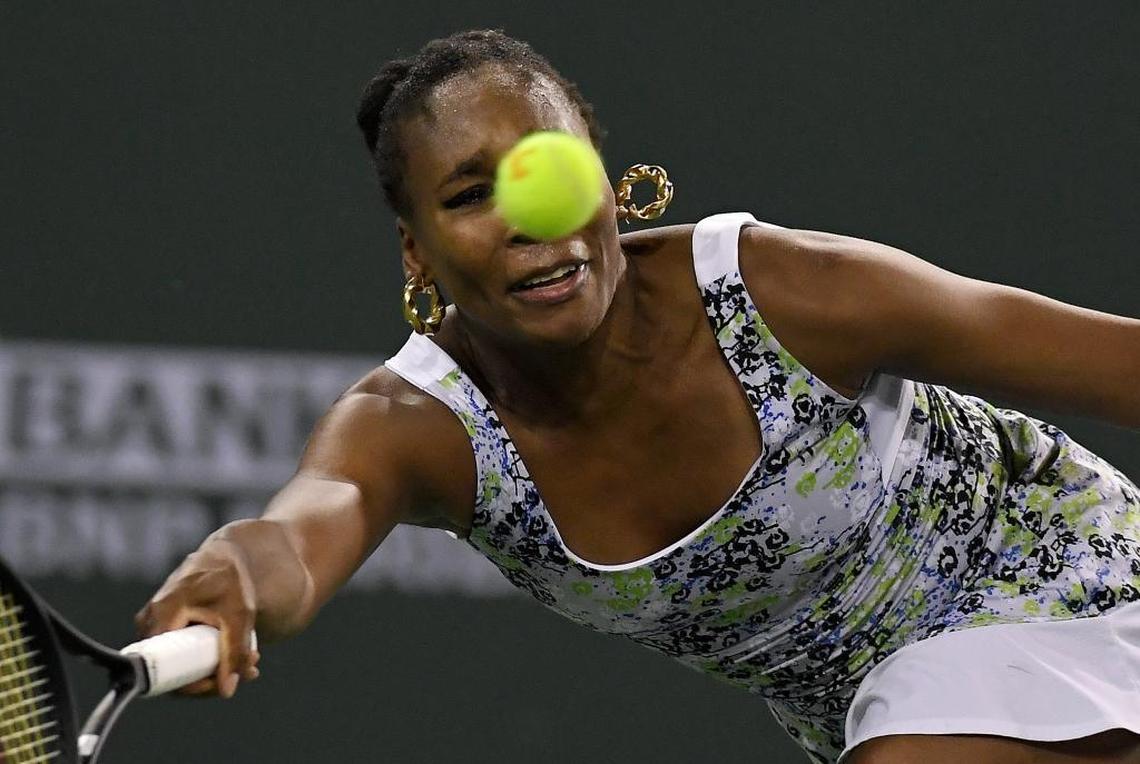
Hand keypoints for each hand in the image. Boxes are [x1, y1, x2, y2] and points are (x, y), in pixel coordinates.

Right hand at [135, 539, 260, 697]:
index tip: (220, 684)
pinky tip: (239, 656)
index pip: (163, 668)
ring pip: (179, 664)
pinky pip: (180, 653)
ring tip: (251, 660)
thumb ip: (235, 650)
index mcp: (162, 614)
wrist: (225, 556)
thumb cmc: (229, 578)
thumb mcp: (238, 614)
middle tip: (247, 670)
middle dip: (211, 677)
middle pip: (172, 670)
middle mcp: (150, 621)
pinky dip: (208, 658)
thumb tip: (228, 690)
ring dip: (214, 669)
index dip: (189, 685)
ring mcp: (155, 624)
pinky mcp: (166, 626)